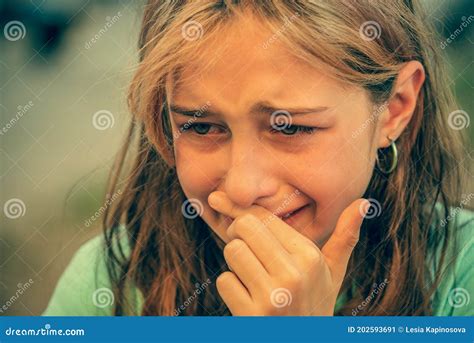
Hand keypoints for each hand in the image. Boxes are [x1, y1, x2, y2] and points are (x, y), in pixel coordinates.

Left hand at [208, 191, 368, 315]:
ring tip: (252, 273)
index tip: (222, 201)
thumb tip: (365, 202)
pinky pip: (224, 281)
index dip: (244, 211)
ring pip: (232, 251)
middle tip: (246, 245)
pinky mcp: (253, 316)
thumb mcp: (332, 272)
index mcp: (311, 257)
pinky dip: (231, 287)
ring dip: (236, 262)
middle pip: (244, 227)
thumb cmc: (315, 302)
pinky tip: (248, 297)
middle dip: (238, 234)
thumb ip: (345, 236)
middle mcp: (294, 275)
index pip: (265, 217)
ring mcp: (273, 297)